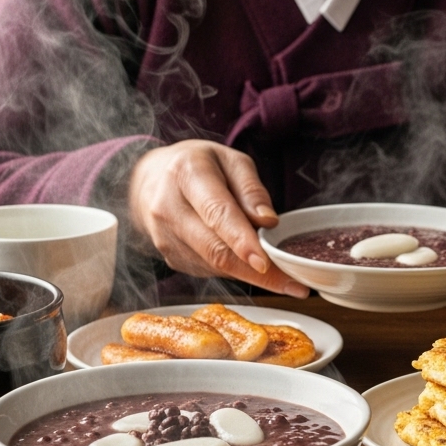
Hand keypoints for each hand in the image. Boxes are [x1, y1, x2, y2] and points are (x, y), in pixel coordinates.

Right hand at [127, 140, 308, 296]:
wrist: (151, 180)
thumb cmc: (199, 166)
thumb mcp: (230, 161)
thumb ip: (251, 189)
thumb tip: (268, 221)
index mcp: (186, 174)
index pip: (217, 213)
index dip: (242, 241)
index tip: (265, 262)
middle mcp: (168, 208)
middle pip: (214, 249)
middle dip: (256, 273)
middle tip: (294, 285)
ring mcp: (165, 237)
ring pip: (213, 266)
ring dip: (250, 274)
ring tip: (283, 276)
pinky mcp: (170, 257)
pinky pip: (208, 270)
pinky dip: (234, 271)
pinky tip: (250, 264)